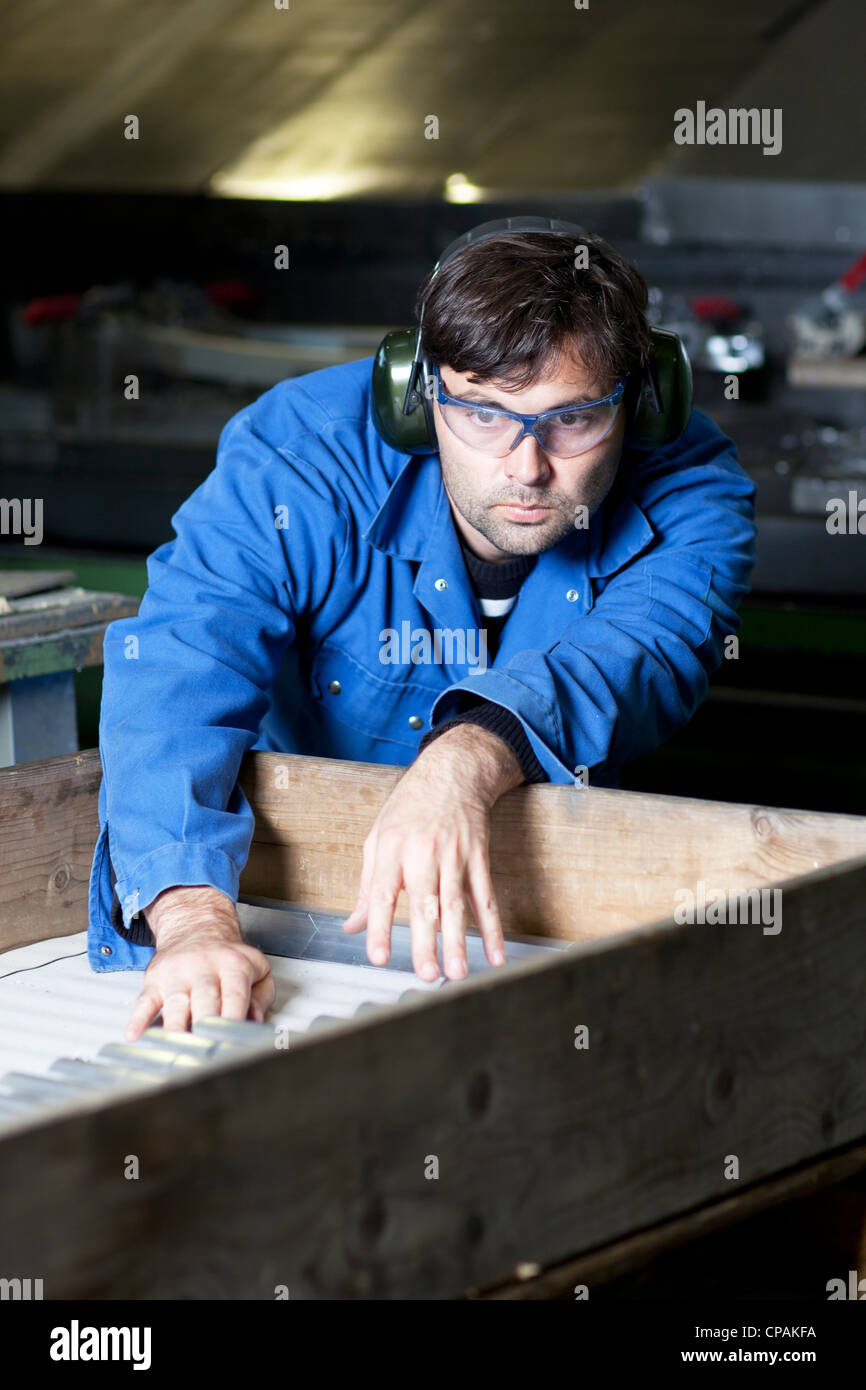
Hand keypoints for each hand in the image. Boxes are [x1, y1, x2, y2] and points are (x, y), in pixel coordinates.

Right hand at [123, 885, 274, 1040]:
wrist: (196, 924)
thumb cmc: (227, 954)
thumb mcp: (256, 967)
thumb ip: (261, 997)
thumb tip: (255, 1022)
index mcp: (232, 966)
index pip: (235, 998)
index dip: (234, 1023)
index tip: (232, 1045)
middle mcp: (204, 968)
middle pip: (205, 1003)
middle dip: (205, 1030)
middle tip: (207, 1055)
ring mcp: (178, 974)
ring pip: (176, 1005)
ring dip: (176, 1031)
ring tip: (177, 1053)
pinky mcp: (155, 980)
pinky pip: (144, 1001)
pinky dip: (138, 1019)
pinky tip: (135, 1035)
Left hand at [342, 724, 522, 981]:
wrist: (453, 772)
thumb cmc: (411, 806)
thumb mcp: (378, 837)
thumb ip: (367, 884)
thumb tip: (353, 924)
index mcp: (392, 848)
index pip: (381, 893)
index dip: (379, 926)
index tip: (378, 956)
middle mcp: (423, 852)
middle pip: (424, 903)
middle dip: (426, 941)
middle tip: (426, 973)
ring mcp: (455, 856)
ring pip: (457, 905)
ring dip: (458, 941)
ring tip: (457, 971)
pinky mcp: (479, 858)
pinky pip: (485, 898)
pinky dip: (492, 928)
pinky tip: (494, 953)